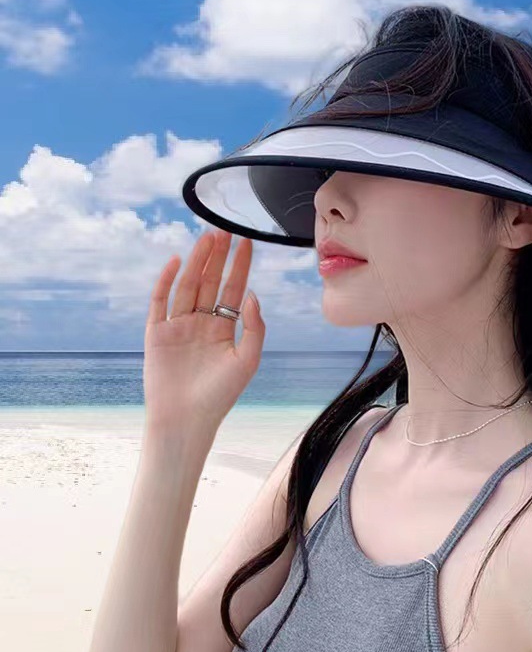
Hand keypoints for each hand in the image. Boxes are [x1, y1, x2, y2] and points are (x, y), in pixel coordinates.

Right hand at [142, 229, 265, 461]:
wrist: (187, 420)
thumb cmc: (220, 395)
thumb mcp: (247, 359)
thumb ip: (254, 326)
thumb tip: (253, 294)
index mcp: (223, 328)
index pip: (234, 289)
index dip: (240, 266)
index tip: (247, 242)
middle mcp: (201, 323)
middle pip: (210, 282)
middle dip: (218, 257)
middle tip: (225, 230)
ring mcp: (178, 326)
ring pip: (188, 286)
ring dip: (197, 262)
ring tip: (207, 238)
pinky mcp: (156, 334)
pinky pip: (160, 302)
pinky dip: (166, 282)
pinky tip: (178, 262)